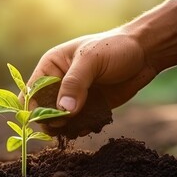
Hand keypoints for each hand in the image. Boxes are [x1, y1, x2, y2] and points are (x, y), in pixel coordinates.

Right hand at [27, 28, 157, 116]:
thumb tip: (63, 111)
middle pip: (43, 111)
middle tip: (66, 124)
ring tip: (81, 126)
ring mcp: (75, 97)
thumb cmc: (115, 48)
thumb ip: (75, 84)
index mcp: (51, 66)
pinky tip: (92, 125)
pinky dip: (82, 128)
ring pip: (60, 121)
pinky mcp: (90, 108)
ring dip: (68, 128)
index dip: (34, 108)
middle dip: (52, 121)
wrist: (145, 53)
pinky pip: (79, 124)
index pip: (31, 92)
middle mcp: (59, 83)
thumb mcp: (91, 60)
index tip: (48, 118)